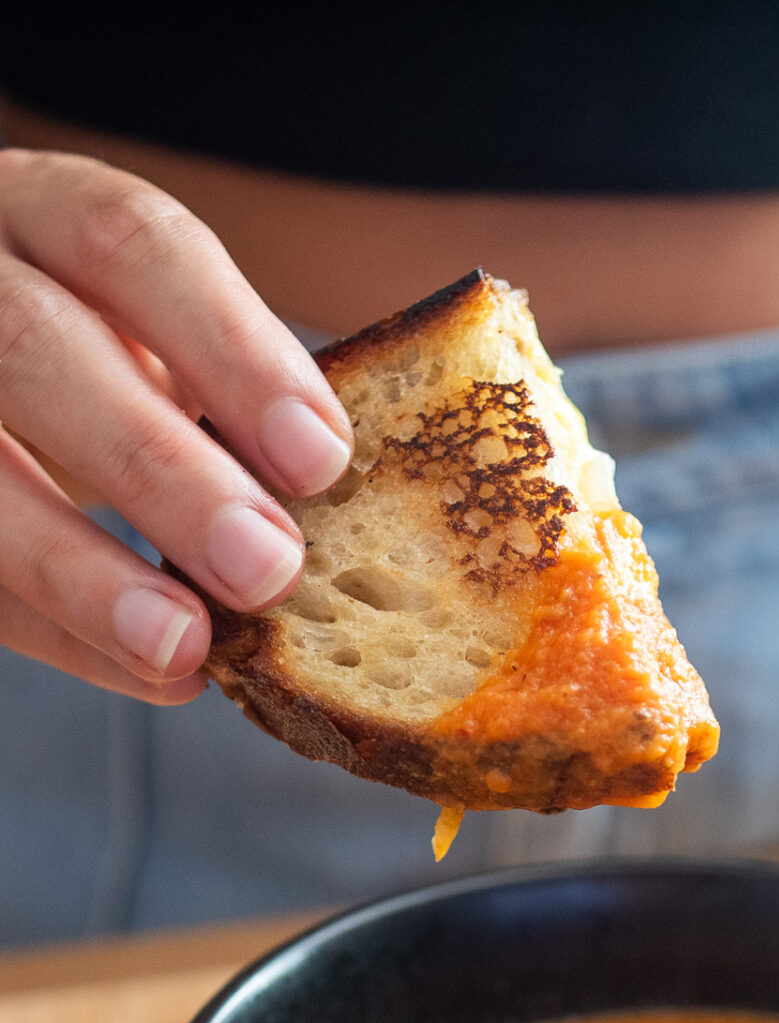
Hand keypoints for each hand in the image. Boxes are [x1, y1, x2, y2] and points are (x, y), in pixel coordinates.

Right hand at [0, 148, 352, 702]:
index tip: (321, 455)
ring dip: (82, 572)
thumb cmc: (100, 368)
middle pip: (36, 347)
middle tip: (268, 569)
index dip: (231, 349)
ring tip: (186, 649)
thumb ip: (233, 395)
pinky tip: (147, 673)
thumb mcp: (156, 344)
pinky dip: (56, 630)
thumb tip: (363, 501)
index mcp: (44, 214)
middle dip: (159, 467)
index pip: (131, 243)